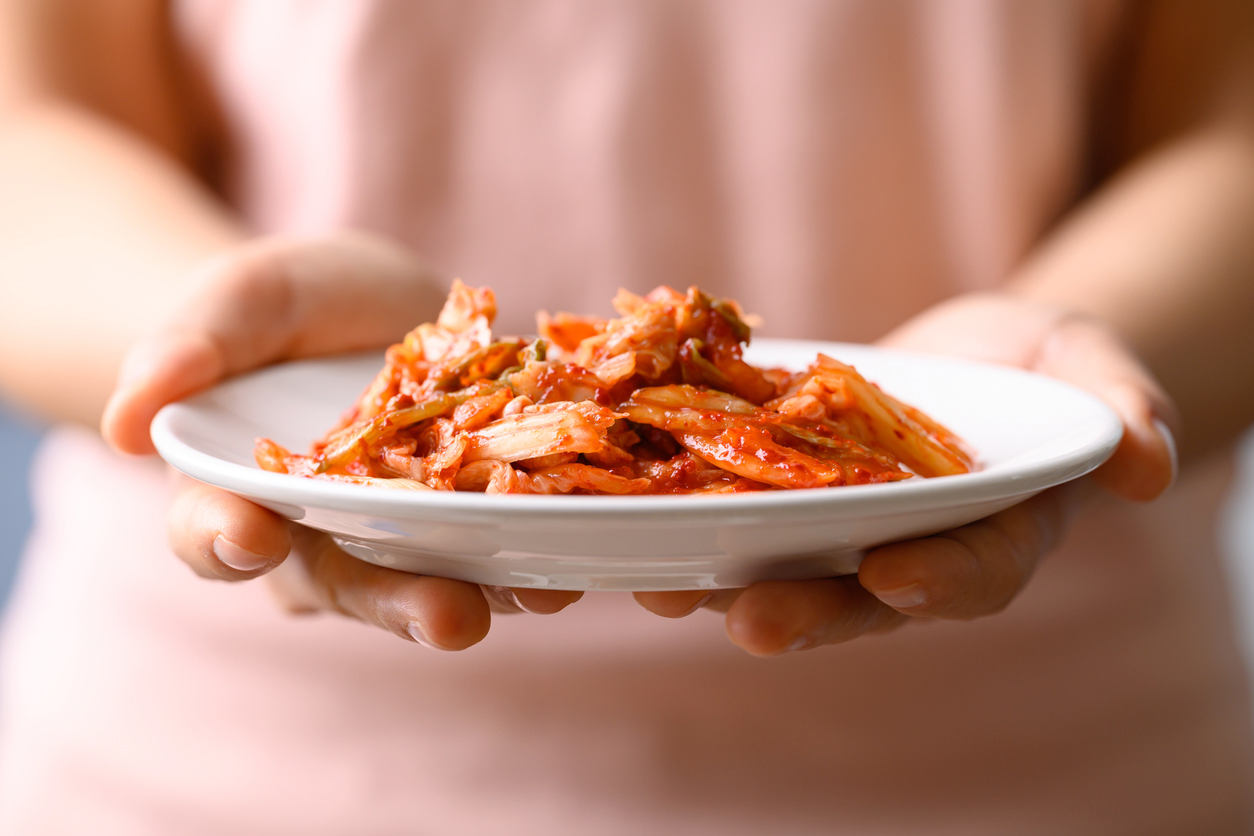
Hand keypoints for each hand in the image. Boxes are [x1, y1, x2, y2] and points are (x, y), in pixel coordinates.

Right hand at [102, 232, 580, 648]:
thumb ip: (192, 343)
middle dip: (400, 604)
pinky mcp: (490, 510)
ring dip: (501, 592)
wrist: (371, 309)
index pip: (218, 535)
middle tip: (447, 617)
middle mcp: (334, 538)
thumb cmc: (287, 311)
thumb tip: (125, 417)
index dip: (227, 542)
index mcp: (248, 498)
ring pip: (451, 577)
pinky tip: (605, 541)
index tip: (248, 535)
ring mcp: (418, 534)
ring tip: (546, 589)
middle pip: (354, 586)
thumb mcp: (245, 299)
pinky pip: (522, 537)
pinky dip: (562, 543)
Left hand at [633, 293, 1178, 655]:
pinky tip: (630, 517)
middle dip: (807, 613)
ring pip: (779, 570)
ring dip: (720, 587)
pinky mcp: (780, 491)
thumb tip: (1149, 467)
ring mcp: (836, 528)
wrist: (972, 355)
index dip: (939, 582)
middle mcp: (903, 550)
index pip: (971, 575)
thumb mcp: (1089, 366)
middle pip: (857, 597)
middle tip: (751, 624)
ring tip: (661, 589)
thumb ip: (1120, 411)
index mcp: (986, 537)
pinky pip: (732, 511)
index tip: (898, 576)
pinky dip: (683, 519)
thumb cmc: (1042, 366)